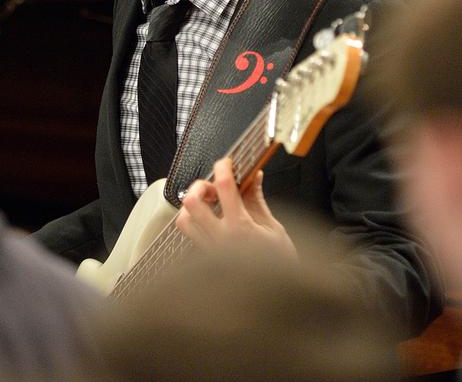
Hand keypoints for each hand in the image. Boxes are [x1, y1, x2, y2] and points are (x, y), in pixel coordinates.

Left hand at [175, 158, 297, 260]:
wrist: (272, 299)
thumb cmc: (278, 268)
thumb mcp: (273, 229)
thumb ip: (257, 200)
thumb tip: (253, 177)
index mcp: (240, 227)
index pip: (224, 186)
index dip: (223, 167)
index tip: (227, 163)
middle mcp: (220, 238)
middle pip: (191, 202)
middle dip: (200, 186)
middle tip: (213, 186)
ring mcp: (209, 250)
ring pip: (184, 220)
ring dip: (192, 206)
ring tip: (209, 204)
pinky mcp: (206, 259)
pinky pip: (191, 236)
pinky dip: (196, 223)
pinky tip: (212, 222)